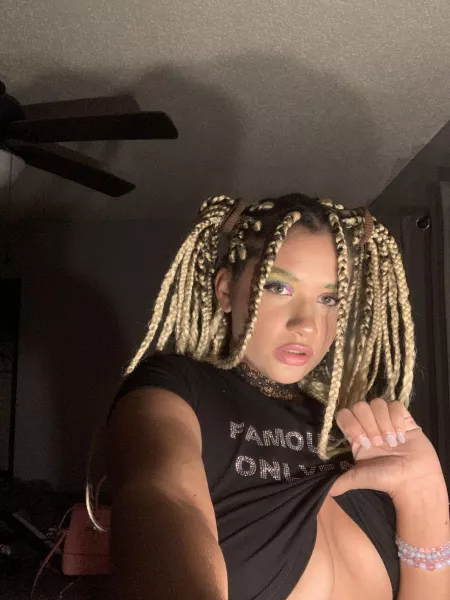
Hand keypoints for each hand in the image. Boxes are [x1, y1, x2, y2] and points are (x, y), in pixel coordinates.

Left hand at [328, 398, 444, 499]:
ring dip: (384, 422)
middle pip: (360, 405)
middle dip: (369, 424)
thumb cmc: (387, 479)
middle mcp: (369, 424)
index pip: (344, 414)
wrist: (414, 481)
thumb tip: (327, 491)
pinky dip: (397, 419)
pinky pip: (395, 404)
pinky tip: (402, 435)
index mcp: (356, 434)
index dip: (351, 423)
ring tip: (392, 442)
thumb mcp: (360, 478)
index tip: (363, 442)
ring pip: (377, 403)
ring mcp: (386, 419)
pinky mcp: (404, 418)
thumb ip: (341, 481)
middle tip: (378, 442)